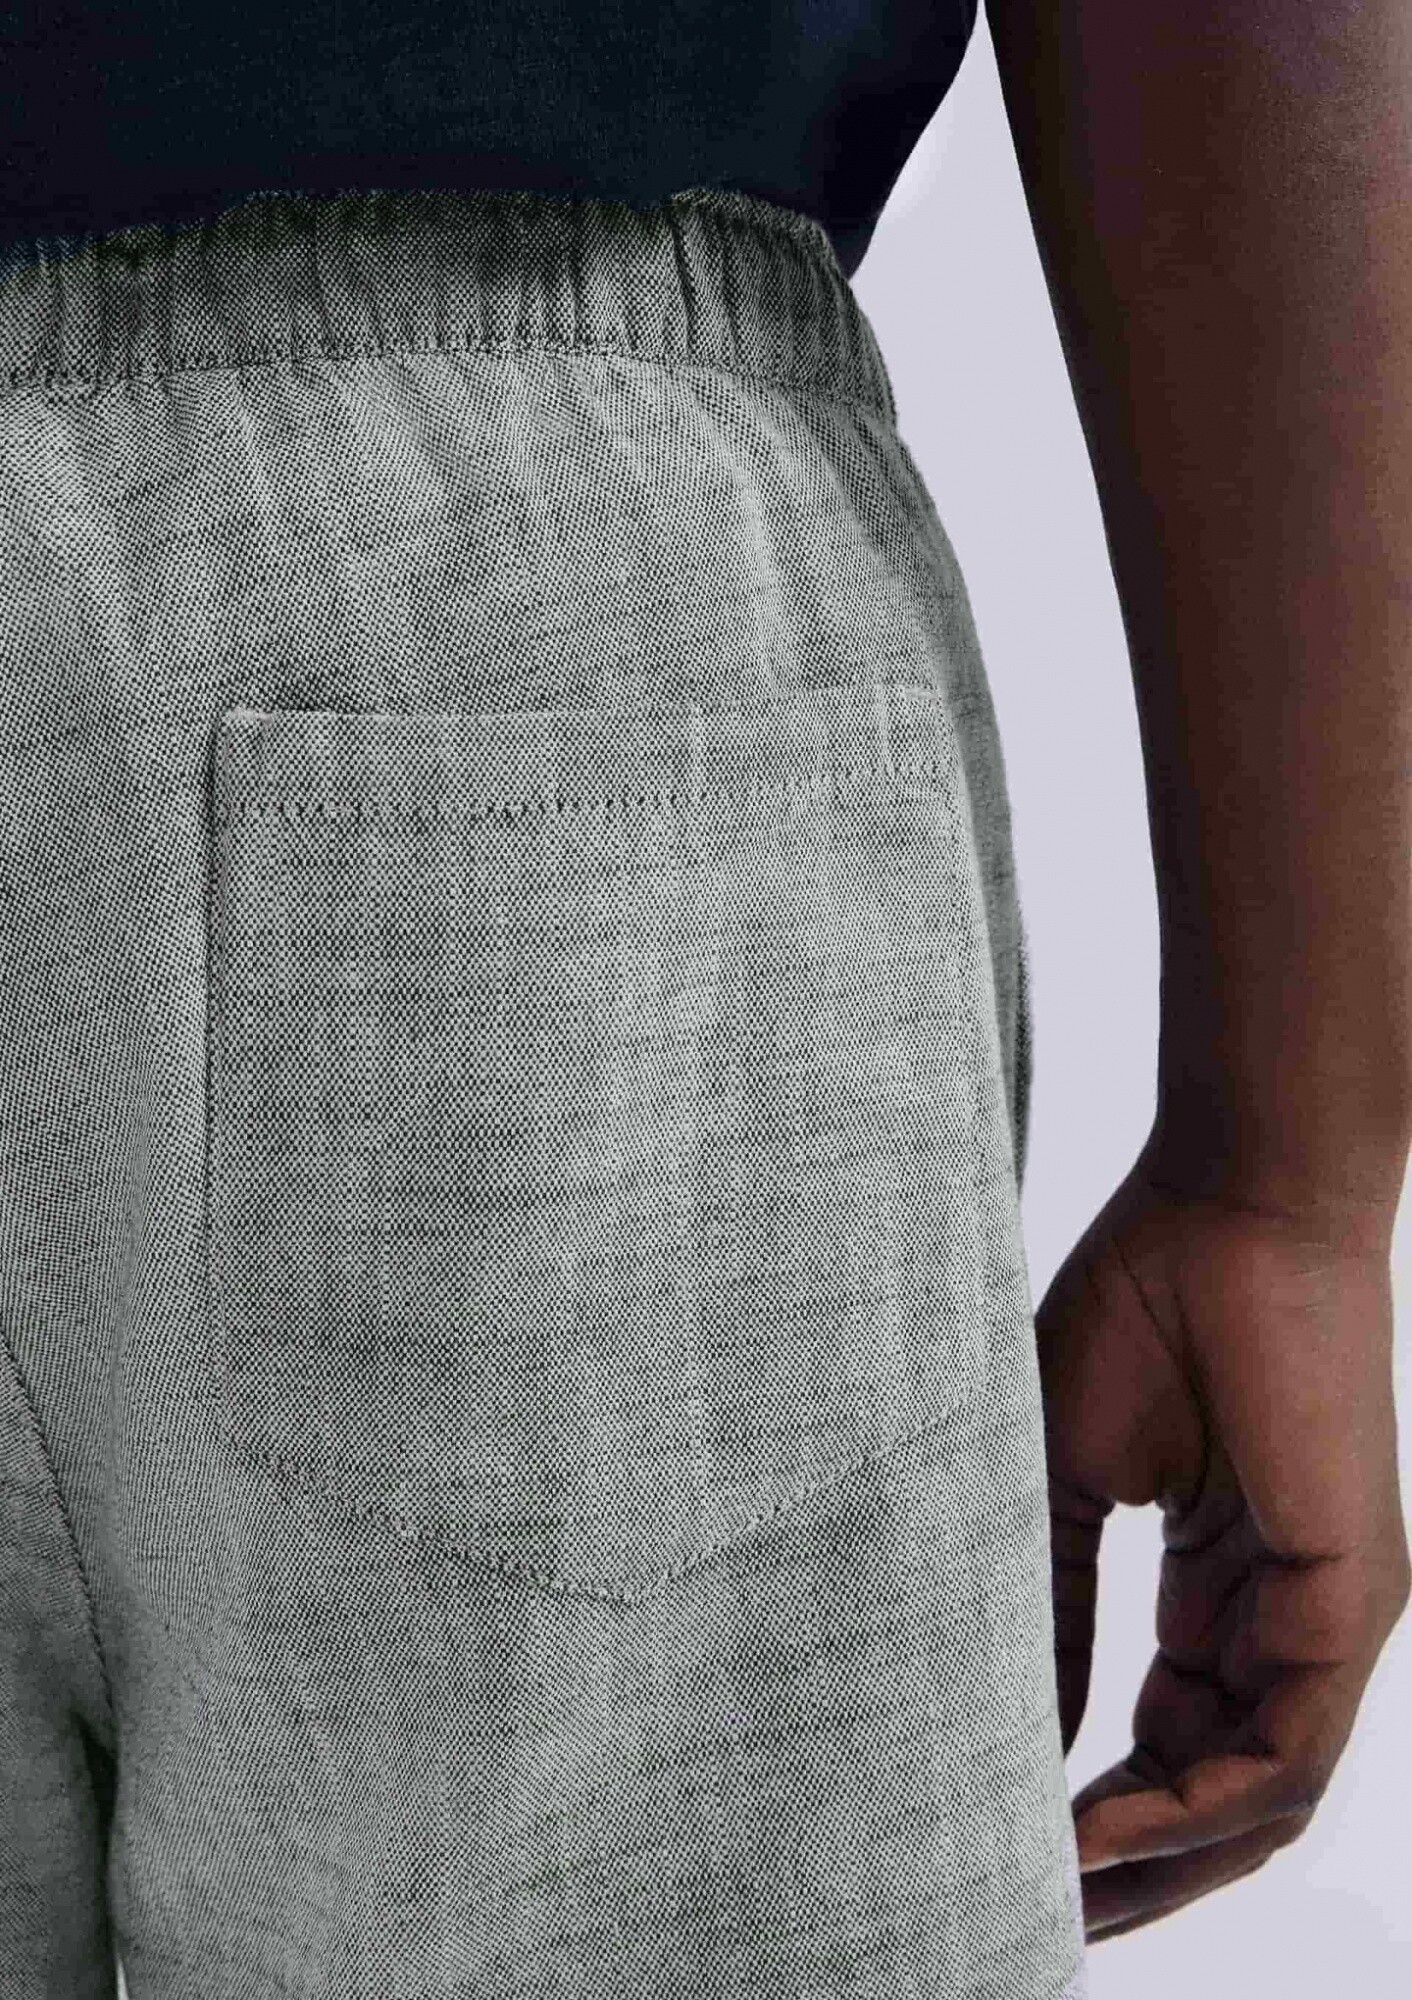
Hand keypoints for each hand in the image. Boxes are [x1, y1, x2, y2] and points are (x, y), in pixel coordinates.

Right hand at [1035, 1137, 1409, 1943]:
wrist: (1228, 1203)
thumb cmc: (1142, 1308)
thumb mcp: (1063, 1481)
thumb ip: (1051, 1608)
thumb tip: (1016, 1729)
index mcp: (1222, 1587)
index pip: (1172, 1738)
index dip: (1098, 1806)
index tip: (1007, 1843)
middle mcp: (1284, 1619)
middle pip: (1224, 1793)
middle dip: (1138, 1866)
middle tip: (1040, 1912)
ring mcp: (1328, 1617)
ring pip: (1263, 1795)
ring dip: (1165, 1859)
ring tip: (1063, 1889)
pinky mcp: (1353, 1600)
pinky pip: (1289, 1750)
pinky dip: (1200, 1806)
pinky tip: (1107, 1823)